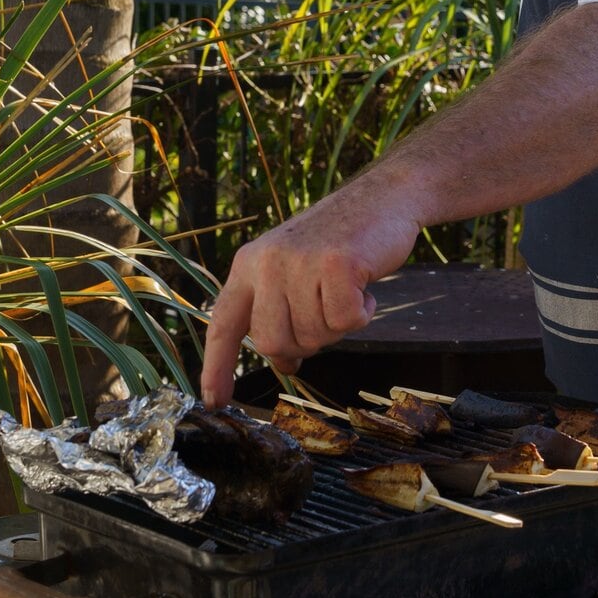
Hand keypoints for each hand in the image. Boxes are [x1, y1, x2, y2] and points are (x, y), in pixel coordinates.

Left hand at [198, 187, 423, 405]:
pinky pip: (346, 321)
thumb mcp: (296, 272)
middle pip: (273, 342)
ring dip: (338, 324)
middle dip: (305, 342)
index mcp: (249, 265)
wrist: (382, 197)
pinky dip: (362, 313)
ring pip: (313, 335)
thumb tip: (284, 363)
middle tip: (326, 312)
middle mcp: (266, 262)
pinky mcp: (336, 264)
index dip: (217, 366)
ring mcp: (299, 262)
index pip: (224, 324)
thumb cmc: (340, 240)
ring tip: (346, 288)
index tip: (214, 400)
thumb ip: (281, 312)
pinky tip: (364, 285)